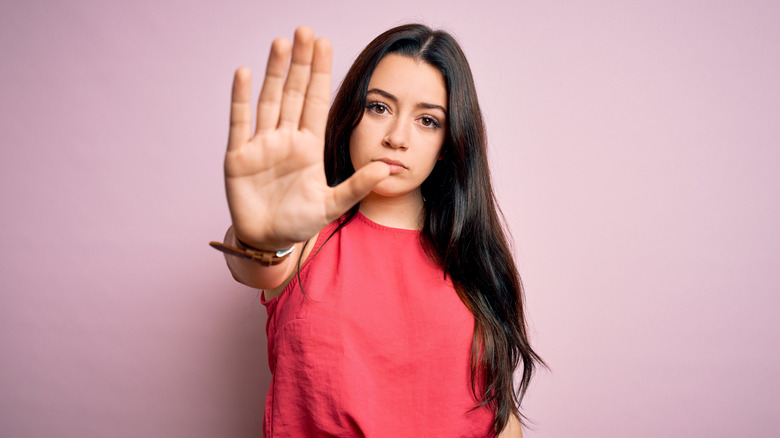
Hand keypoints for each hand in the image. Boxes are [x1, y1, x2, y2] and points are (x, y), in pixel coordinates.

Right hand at [224, 27, 388, 248]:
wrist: (267, 240)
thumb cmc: (299, 222)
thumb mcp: (331, 205)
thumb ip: (357, 186)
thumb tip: (386, 168)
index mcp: (309, 146)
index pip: (317, 101)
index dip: (321, 73)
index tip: (326, 44)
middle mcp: (285, 138)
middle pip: (294, 92)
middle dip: (301, 63)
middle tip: (305, 31)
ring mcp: (261, 144)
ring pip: (269, 100)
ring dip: (274, 72)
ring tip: (281, 43)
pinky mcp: (238, 156)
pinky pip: (240, 122)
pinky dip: (241, 98)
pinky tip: (244, 73)